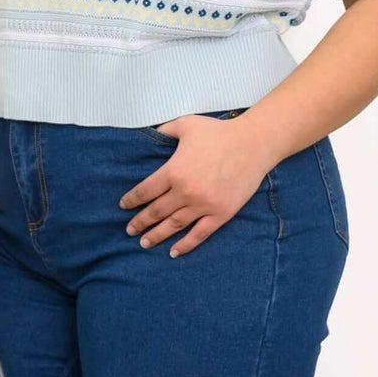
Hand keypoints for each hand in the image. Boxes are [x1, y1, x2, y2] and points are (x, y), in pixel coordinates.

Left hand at [118, 115, 269, 257]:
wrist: (253, 144)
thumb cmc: (219, 132)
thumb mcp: (187, 124)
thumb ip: (166, 130)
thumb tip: (152, 133)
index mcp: (174, 171)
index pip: (145, 191)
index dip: (132, 200)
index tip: (124, 206)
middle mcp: (185, 192)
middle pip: (156, 211)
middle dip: (140, 222)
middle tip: (129, 230)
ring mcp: (203, 205)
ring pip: (174, 225)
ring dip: (157, 235)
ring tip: (144, 243)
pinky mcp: (221, 214)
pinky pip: (199, 234)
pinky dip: (185, 245)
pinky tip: (174, 252)